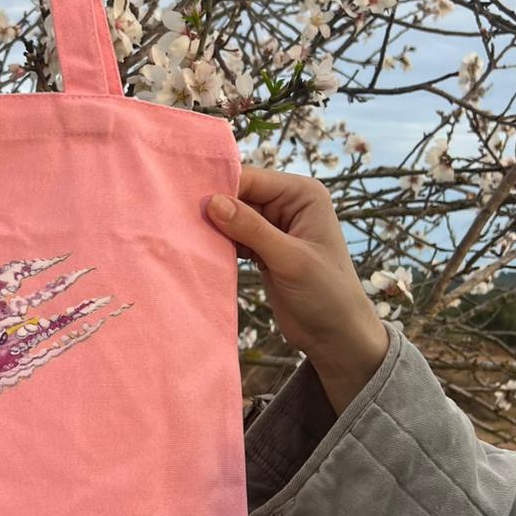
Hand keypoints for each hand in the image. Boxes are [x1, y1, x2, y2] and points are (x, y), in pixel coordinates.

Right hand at [203, 166, 390, 413]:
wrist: (336, 336)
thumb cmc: (327, 294)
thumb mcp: (290, 259)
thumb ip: (251, 229)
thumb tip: (211, 202)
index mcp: (303, 194)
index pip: (253, 179)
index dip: (221, 188)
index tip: (187, 201)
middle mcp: (288, 204)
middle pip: (239, 195)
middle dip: (214, 208)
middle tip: (180, 219)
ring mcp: (274, 226)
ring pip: (233, 217)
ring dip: (214, 228)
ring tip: (186, 235)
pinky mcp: (263, 248)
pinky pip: (234, 237)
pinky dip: (220, 244)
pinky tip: (203, 250)